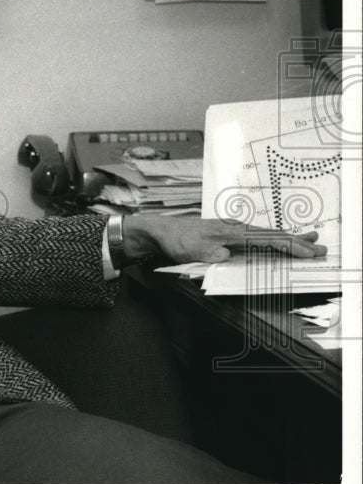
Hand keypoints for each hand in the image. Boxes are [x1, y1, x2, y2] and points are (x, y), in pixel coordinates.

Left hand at [122, 214, 327, 264]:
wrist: (161, 231)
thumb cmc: (177, 240)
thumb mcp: (191, 250)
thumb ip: (209, 253)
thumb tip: (225, 255)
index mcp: (231, 232)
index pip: (266, 240)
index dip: (288, 247)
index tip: (307, 253)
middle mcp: (235, 228)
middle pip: (273, 235)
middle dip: (298, 242)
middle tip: (322, 248)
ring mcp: (233, 230)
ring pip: (268, 235)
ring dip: (290, 239)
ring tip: (312, 239)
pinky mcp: (229, 234)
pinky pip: (258, 237)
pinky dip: (274, 239)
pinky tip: (280, 240)